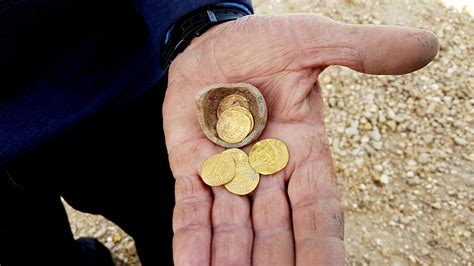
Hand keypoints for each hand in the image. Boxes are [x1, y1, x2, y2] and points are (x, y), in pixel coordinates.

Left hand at [163, 14, 437, 264]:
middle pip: (275, 233)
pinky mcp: (190, 167)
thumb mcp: (315, 42)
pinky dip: (192, 242)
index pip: (318, 214)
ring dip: (230, 262)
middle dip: (273, 264)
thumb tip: (429, 46)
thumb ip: (364, 51)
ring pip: (232, 230)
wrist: (212, 38)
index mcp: (304, 153)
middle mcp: (267, 172)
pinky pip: (190, 211)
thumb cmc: (263, 41)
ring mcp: (227, 173)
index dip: (321, 250)